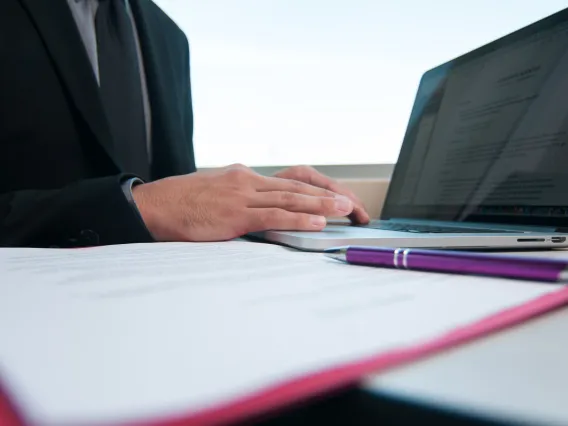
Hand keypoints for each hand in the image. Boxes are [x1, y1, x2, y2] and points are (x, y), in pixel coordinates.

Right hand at [132, 164, 354, 241]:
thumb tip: (264, 210)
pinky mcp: (234, 216)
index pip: (293, 178)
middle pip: (299, 185)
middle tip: (354, 205)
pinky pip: (273, 216)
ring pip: (291, 198)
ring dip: (322, 204)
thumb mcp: (217, 192)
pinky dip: (298, 219)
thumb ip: (242, 199)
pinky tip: (317, 222)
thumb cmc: (183, 203)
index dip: (319, 187)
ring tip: (346, 209)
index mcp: (246, 176)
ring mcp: (242, 196)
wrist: (152, 206)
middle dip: (329, 195)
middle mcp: (248, 181)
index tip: (338, 196)